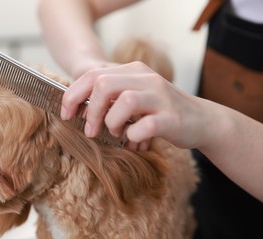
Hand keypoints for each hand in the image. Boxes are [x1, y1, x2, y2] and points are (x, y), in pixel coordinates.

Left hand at [61, 62, 208, 149]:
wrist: (201, 120)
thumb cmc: (160, 112)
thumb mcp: (135, 97)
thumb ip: (111, 97)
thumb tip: (77, 108)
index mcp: (133, 71)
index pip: (93, 75)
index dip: (73, 96)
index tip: (66, 114)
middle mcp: (146, 79)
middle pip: (103, 85)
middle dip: (90, 110)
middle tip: (90, 130)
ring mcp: (159, 97)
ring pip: (124, 101)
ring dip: (112, 122)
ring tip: (116, 133)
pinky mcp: (170, 117)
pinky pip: (143, 126)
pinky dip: (132, 136)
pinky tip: (134, 140)